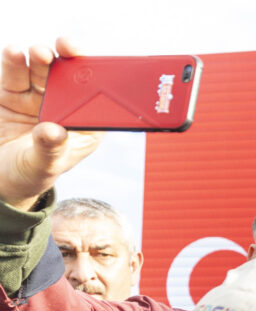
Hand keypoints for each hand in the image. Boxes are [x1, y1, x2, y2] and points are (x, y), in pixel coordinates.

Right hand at [0, 38, 102, 209]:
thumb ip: (49, 148)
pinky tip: (14, 52)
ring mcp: (38, 97)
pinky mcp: (12, 93)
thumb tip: (53, 131)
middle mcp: (63, 107)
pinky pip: (14, 73)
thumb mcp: (42, 166)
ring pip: (41, 70)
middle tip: (66, 47)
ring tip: (39, 52)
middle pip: (70, 77)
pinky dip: (14, 61)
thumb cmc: (31, 174)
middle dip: (70, 59)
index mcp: (84, 125)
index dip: (100, 79)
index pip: (98, 99)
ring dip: (41, 57)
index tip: (97, 65)